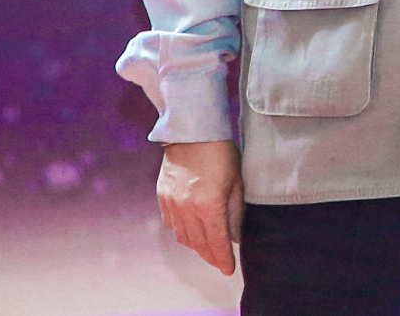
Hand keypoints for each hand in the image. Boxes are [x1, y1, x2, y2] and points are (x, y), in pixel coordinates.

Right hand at [156, 139, 243, 275]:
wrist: (193, 131)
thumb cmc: (222, 153)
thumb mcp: (236, 182)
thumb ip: (235, 213)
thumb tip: (233, 238)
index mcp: (209, 205)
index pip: (218, 242)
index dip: (223, 259)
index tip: (229, 269)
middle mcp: (188, 208)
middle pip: (199, 243)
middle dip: (210, 255)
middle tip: (219, 262)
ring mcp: (172, 203)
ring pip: (183, 236)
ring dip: (196, 246)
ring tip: (207, 248)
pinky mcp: (163, 196)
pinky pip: (171, 223)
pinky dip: (181, 231)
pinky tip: (191, 231)